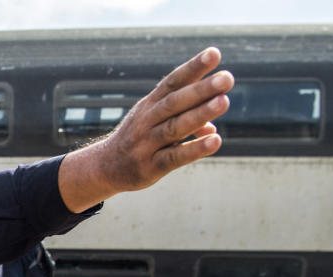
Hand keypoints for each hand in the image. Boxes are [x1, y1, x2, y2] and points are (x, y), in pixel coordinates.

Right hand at [59, 47, 234, 211]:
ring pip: (174, 127)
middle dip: (200, 90)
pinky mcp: (150, 167)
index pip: (172, 82)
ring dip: (200, 114)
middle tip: (227, 78)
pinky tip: (215, 141)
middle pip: (174, 102)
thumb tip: (212, 130)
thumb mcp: (156, 124)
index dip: (193, 68)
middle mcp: (147, 121)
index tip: (214, 53)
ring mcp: (146, 144)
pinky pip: (174, 157)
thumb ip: (185, 120)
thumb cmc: (139, 140)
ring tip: (224, 102)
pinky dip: (194, 148)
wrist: (105, 167)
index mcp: (150, 105)